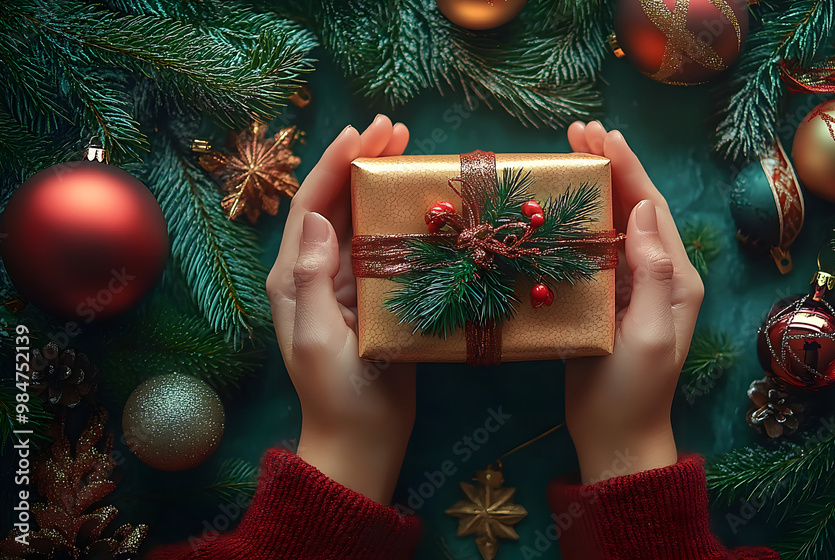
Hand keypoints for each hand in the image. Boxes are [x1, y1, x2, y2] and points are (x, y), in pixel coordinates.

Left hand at [266, 115, 414, 504]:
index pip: (311, 206)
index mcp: (292, 277)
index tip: (363, 133)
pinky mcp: (372, 295)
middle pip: (336, 202)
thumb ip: (310, 278)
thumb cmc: (338, 396)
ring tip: (407, 148)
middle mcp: (315, 271)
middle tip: (394, 128)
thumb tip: (315, 217)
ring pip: (360, 217)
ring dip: (380, 181)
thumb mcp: (318, 340)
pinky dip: (398, 215)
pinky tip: (420, 198)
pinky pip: (382, 244)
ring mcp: (344, 282)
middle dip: (361, 161)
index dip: (335, 164)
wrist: (362, 440)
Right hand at [564, 121, 703, 483]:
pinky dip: (583, 218)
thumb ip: (654, 273)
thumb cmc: (633, 392)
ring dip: (597, 185)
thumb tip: (639, 211)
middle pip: (635, 207)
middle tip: (579, 131)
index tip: (600, 135)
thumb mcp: (650, 334)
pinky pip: (598, 247)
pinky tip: (563, 203)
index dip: (627, 168)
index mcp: (677, 279)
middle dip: (612, 165)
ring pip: (615, 223)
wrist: (616, 436)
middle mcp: (660, 275)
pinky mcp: (608, 299)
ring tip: (572, 151)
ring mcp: (633, 286)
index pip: (650, 209)